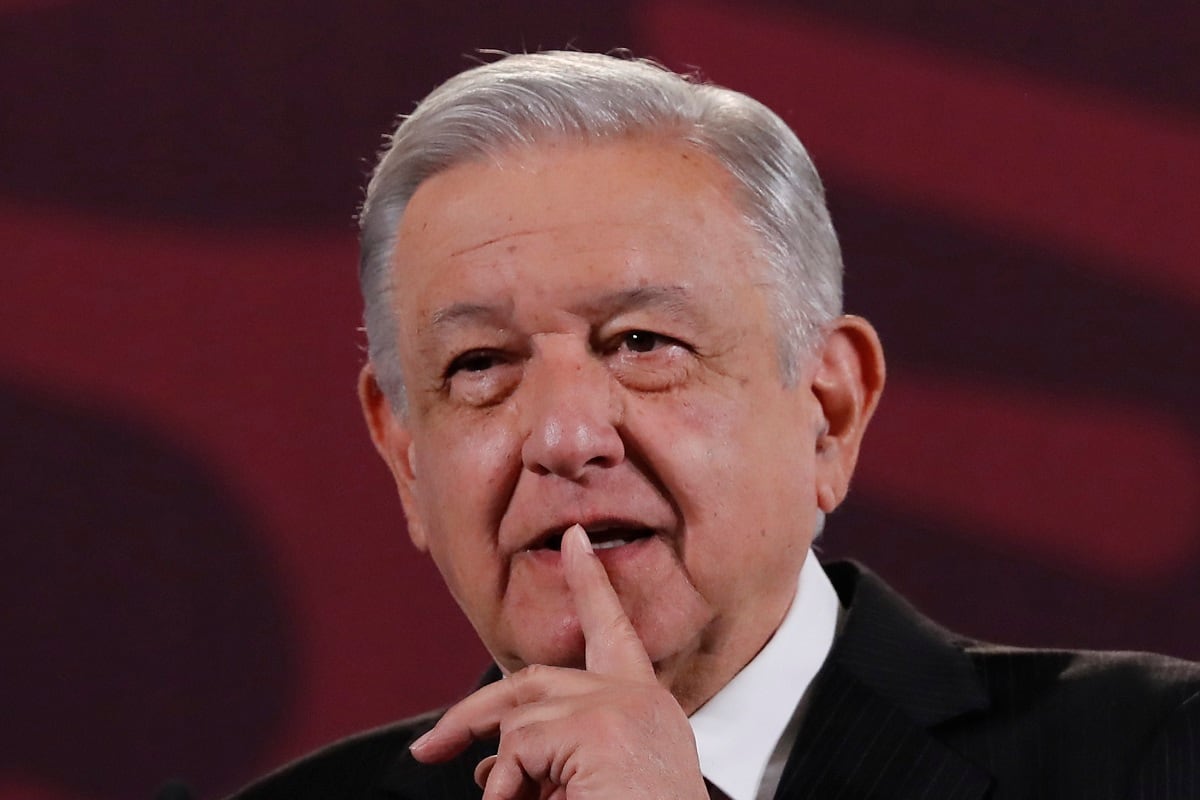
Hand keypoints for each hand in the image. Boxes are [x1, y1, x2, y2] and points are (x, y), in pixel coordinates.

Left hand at [409, 524, 708, 799]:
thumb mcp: (585, 786)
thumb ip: (548, 762)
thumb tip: (482, 765)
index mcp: (645, 709)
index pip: (614, 631)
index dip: (590, 584)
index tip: (572, 541)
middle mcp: (640, 697)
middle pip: (535, 679)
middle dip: (475, 710)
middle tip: (430, 748)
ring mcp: (622, 707)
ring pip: (520, 717)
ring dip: (501, 772)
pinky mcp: (599, 726)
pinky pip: (518, 747)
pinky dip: (506, 785)